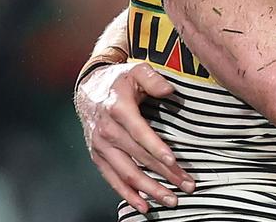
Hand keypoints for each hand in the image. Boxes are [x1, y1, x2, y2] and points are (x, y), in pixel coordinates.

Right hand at [74, 62, 195, 213]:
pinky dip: (127, 195)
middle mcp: (107, 131)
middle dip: (164, 174)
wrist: (88, 89)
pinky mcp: (98, 157)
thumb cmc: (119, 80)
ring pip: (126, 174)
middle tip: (187, 186)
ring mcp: (100, 147)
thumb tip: (169, 90)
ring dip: (149, 190)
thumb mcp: (136, 70)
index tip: (173, 160)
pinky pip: (112, 180)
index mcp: (117, 109)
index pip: (139, 133)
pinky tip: (144, 206)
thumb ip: (153, 78)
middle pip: (138, 157)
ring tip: (171, 200)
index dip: (156, 147)